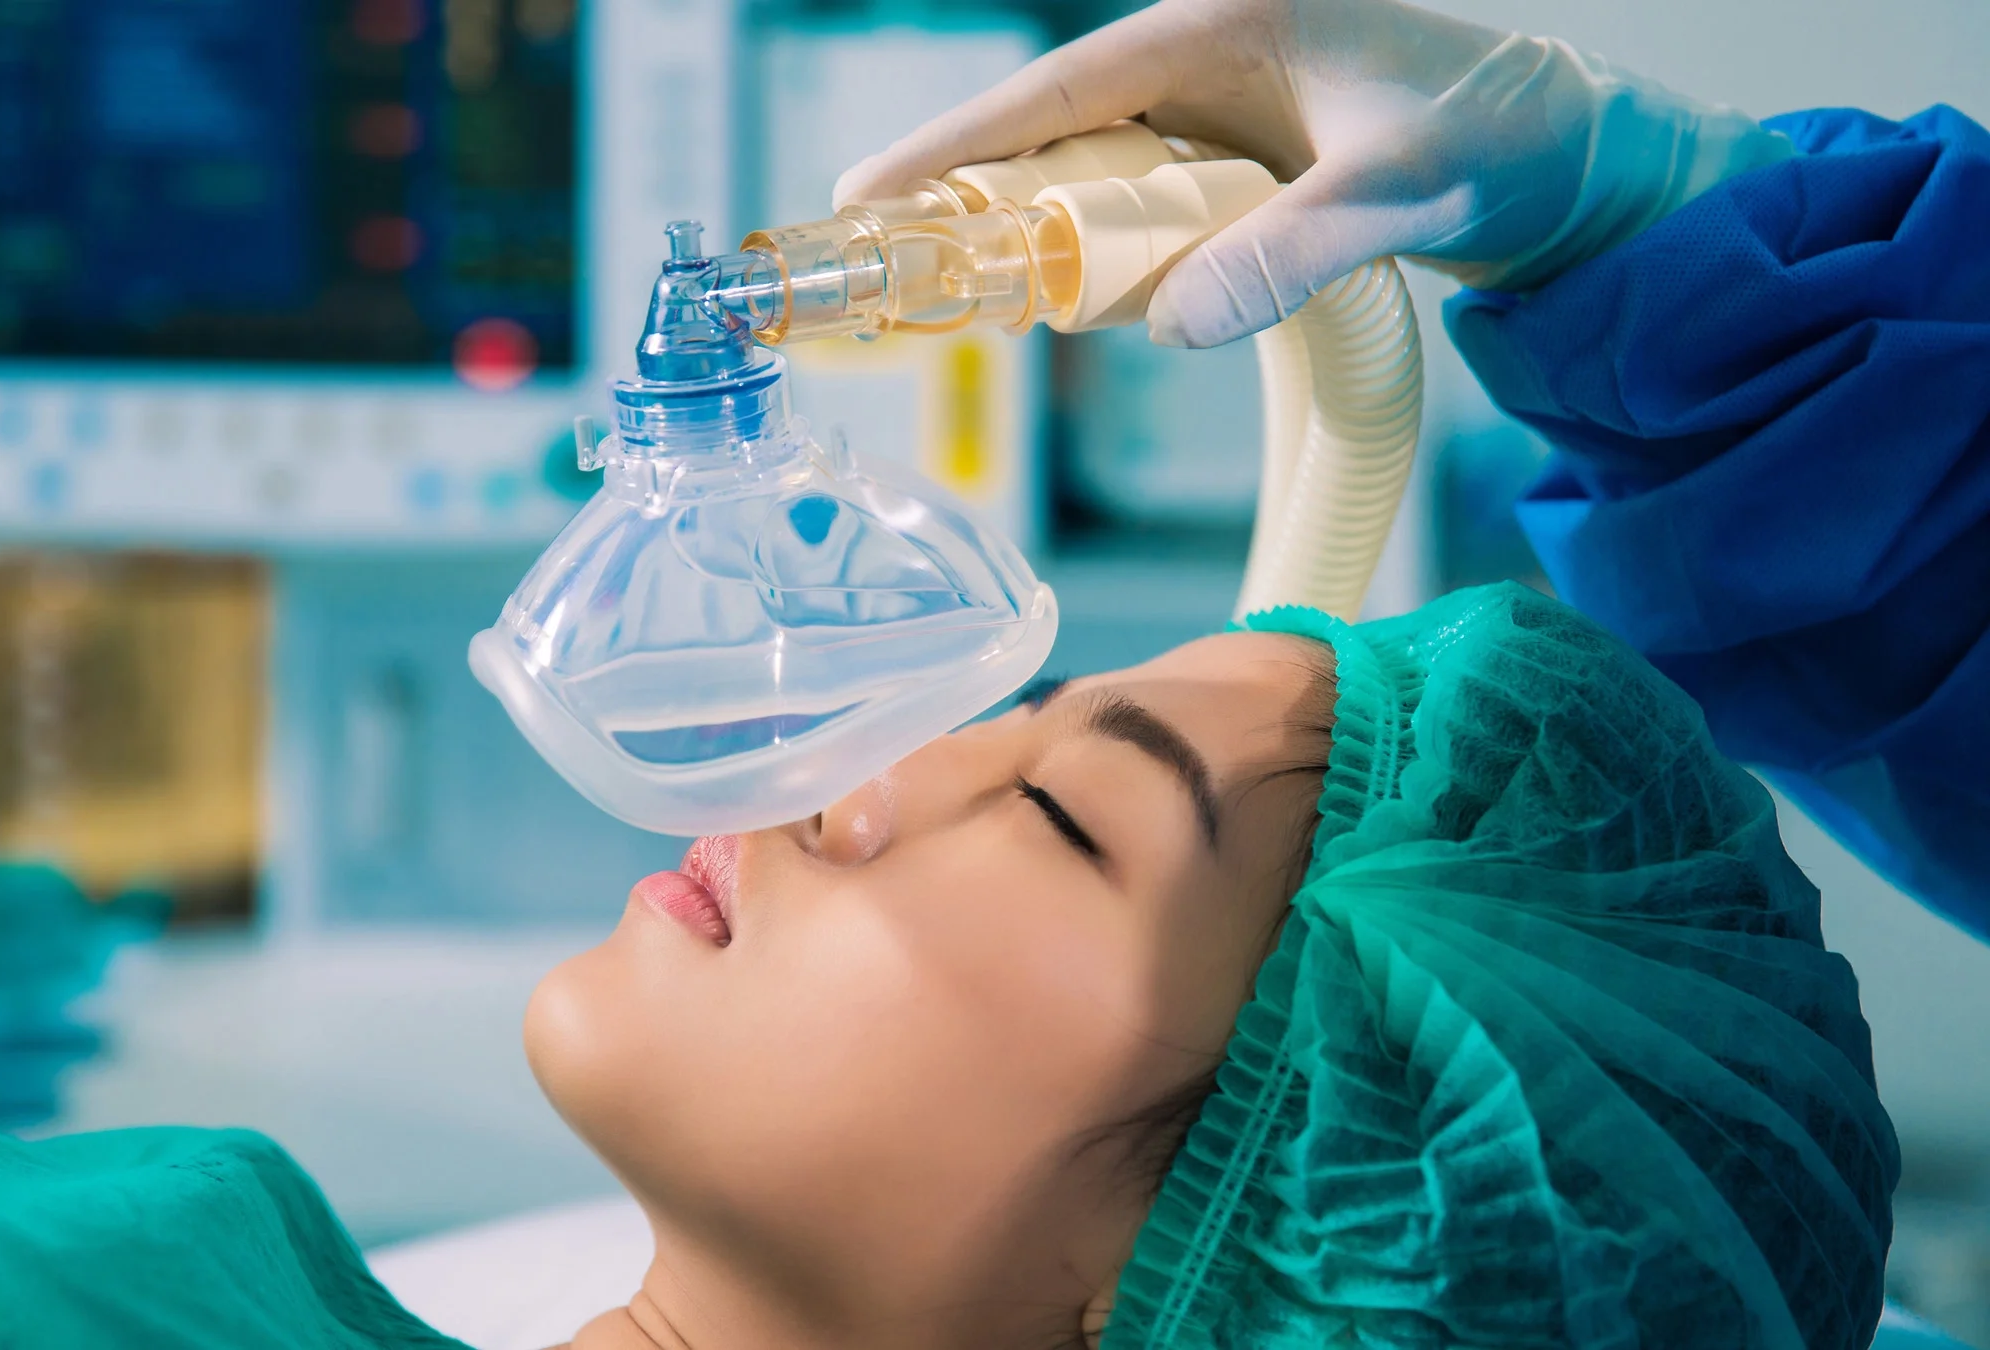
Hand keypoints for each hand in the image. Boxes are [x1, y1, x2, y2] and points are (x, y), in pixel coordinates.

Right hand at [833, 0, 1790, 347]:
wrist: (1572, 162)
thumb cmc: (1502, 141)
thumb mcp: (1397, 193)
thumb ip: (1289, 252)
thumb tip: (1172, 323)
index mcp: (1223, 22)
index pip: (1057, 86)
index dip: (956, 143)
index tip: (867, 190)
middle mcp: (1204, 58)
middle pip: (1051, 131)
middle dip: (971, 198)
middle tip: (891, 267)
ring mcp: (1217, 113)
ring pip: (1088, 174)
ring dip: (1031, 235)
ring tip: (960, 295)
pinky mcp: (1235, 164)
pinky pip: (1137, 207)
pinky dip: (1096, 253)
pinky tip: (1069, 301)